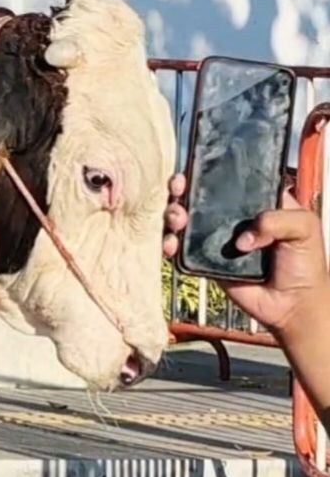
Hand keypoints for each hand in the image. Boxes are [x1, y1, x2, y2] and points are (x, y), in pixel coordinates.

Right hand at [164, 174, 329, 334]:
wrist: (293, 305)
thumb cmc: (306, 266)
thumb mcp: (306, 228)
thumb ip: (278, 220)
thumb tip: (244, 235)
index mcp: (256, 204)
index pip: (229, 181)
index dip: (210, 173)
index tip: (197, 171)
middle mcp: (233, 219)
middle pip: (199, 197)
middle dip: (182, 189)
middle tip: (179, 190)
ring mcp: (217, 240)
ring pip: (185, 220)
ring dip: (173, 214)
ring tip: (177, 219)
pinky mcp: (205, 261)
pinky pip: (181, 249)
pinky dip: (170, 244)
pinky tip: (172, 244)